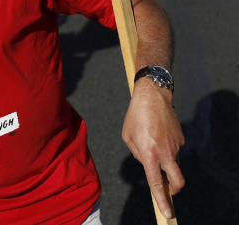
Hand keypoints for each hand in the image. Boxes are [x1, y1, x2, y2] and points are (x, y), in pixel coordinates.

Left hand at [121, 80, 184, 218]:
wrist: (153, 96)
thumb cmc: (135, 116)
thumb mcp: (127, 136)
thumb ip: (137, 154)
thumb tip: (148, 164)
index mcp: (149, 154)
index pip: (156, 183)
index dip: (162, 200)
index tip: (167, 212)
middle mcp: (166, 153)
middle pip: (177, 181)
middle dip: (173, 190)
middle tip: (166, 190)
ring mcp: (176, 146)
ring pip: (172, 162)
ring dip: (163, 159)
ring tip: (150, 138)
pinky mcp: (181, 139)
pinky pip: (173, 148)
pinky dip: (165, 146)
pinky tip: (157, 131)